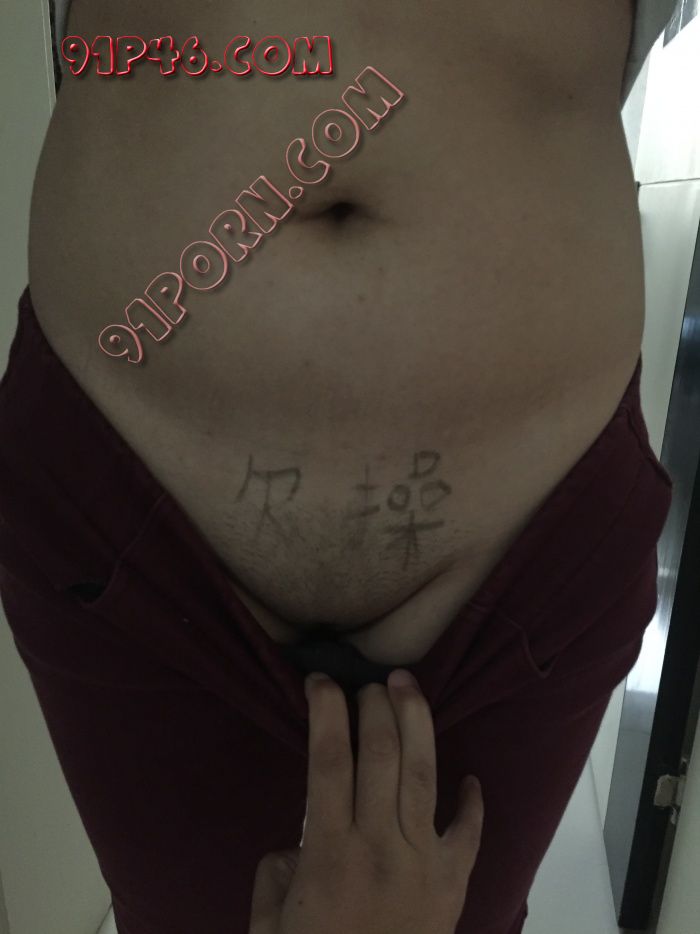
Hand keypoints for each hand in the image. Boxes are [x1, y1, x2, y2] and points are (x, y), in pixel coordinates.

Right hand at [248, 670, 483, 933]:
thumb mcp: (269, 928)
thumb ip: (274, 875)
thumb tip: (294, 844)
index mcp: (329, 855)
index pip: (328, 762)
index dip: (326, 713)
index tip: (320, 682)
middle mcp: (380, 846)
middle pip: (382, 755)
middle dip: (375, 706)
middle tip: (370, 680)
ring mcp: (424, 862)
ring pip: (424, 775)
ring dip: (417, 723)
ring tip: (407, 686)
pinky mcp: (455, 884)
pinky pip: (470, 833)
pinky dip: (473, 802)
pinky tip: (471, 777)